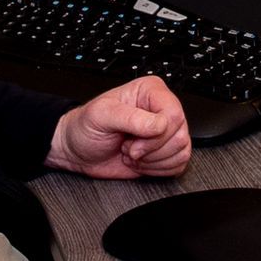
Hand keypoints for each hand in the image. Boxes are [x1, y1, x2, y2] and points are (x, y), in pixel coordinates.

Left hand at [45, 75, 191, 180]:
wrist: (78, 150)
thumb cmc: (86, 128)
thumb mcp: (101, 115)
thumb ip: (130, 117)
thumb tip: (158, 124)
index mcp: (151, 91)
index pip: (173, 114)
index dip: (155, 135)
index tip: (132, 141)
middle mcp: (161, 109)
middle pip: (180, 136)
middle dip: (150, 150)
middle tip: (129, 147)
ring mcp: (166, 132)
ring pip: (182, 151)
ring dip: (152, 161)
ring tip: (132, 153)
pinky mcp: (165, 151)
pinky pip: (178, 164)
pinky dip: (157, 170)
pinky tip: (140, 162)